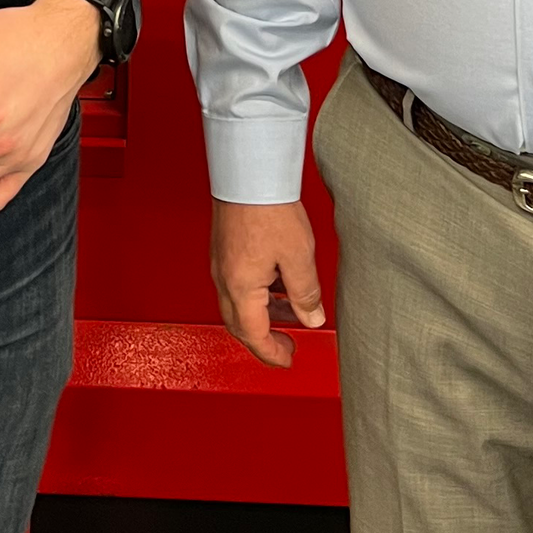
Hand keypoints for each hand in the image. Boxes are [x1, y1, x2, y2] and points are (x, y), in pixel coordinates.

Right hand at [211, 199, 325, 369]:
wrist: (248, 172)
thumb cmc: (268, 208)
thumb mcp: (298, 257)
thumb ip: (306, 293)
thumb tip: (312, 318)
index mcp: (240, 288)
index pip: (255, 335)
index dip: (272, 353)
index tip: (288, 359)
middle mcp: (224, 279)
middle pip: (240, 325)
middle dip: (263, 340)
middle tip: (286, 346)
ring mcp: (221, 264)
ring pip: (237, 304)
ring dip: (261, 316)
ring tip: (289, 313)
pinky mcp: (224, 249)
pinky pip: (236, 284)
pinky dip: (256, 295)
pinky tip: (276, 284)